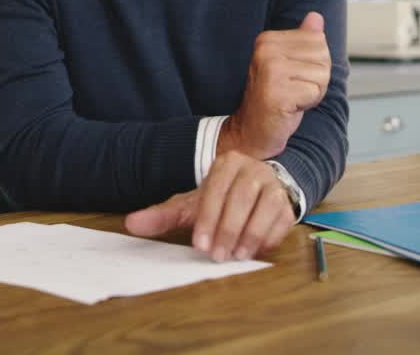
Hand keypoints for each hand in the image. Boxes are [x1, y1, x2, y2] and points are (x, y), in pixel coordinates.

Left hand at [124, 151, 293, 261]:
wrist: (256, 192)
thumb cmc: (220, 200)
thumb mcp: (191, 205)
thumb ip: (163, 215)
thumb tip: (131, 224)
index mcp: (226, 164)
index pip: (215, 189)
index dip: (207, 219)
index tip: (199, 245)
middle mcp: (252, 169)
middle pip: (241, 199)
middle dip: (228, 230)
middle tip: (216, 255)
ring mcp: (273, 184)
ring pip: (265, 208)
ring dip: (250, 236)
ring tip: (235, 255)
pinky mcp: (288, 202)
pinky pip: (282, 220)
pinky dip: (269, 238)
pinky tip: (254, 250)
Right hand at [220, 12, 329, 159]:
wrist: (252, 130)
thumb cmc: (274, 97)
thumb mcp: (288, 64)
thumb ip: (302, 40)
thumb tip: (316, 17)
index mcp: (268, 39)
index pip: (318, 40)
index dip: (314, 63)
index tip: (293, 77)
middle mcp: (266, 50)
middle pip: (323, 56)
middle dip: (316, 78)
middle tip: (293, 90)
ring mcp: (270, 70)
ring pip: (322, 74)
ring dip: (313, 92)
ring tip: (292, 98)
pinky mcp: (277, 92)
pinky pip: (315, 91)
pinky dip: (308, 103)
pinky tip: (290, 107)